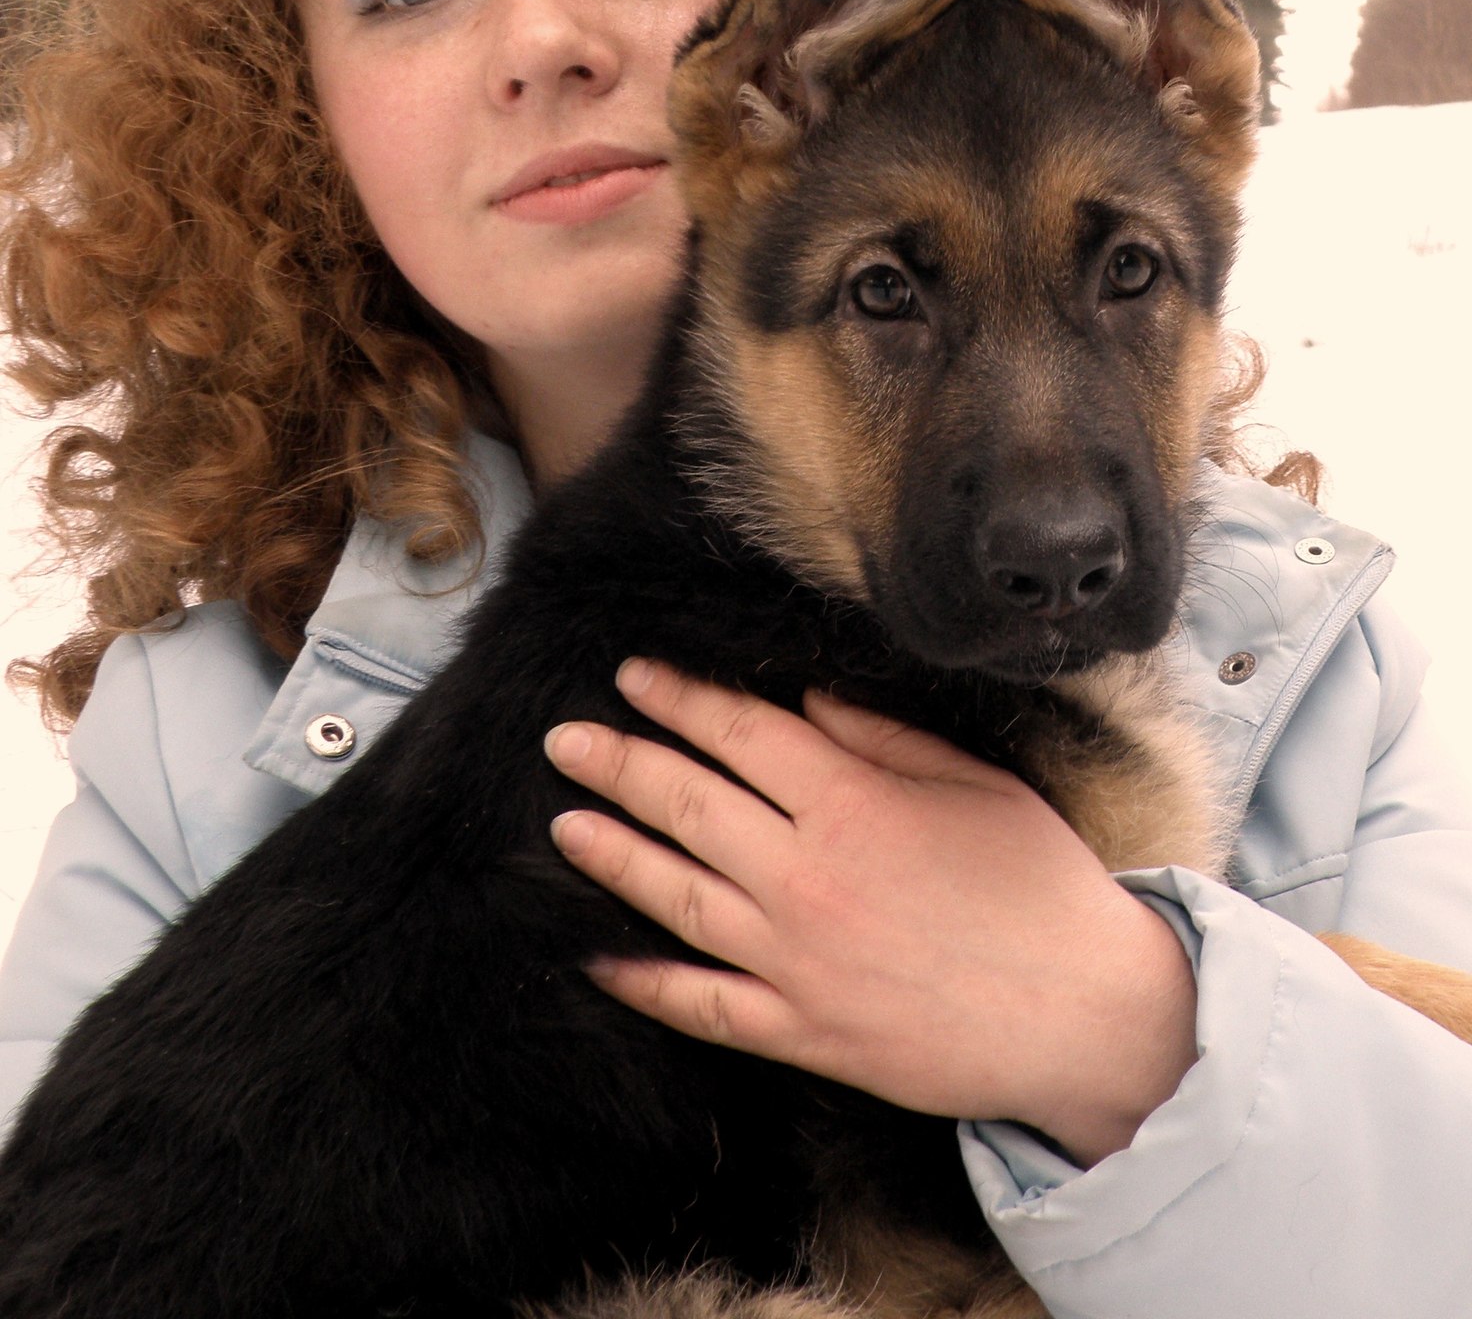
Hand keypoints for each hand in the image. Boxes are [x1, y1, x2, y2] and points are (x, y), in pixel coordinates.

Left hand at [543, 658, 1198, 1166]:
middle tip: (565, 739)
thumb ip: (878, 738)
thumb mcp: (971, 782)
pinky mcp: (805, 1032)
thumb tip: (803, 697)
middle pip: (687, 805)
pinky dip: (646, 985)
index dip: (679, 700)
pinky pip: (705, 1006)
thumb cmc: (1038, 884)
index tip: (633, 676)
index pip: (739, 734)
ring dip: (614, 857)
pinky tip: (598, 960)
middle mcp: (806, 876)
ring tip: (564, 825)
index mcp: (851, 803)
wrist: (1085, 1016)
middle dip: (619, 764)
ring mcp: (797, 961)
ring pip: (677, 898)